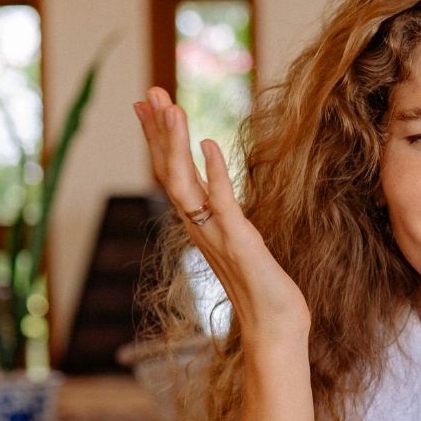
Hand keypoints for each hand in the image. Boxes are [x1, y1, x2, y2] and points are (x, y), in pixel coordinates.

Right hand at [133, 87, 310, 342]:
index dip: (159, 139)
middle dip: (158, 130)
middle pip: (168, 172)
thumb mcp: (240, 245)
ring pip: (184, 183)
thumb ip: (226, 219)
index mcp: (201, 226)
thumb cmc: (263, 292)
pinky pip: (221, 202)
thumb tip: (218, 195)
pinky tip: (209, 143)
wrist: (274, 329)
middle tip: (148, 91)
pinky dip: (215, 171)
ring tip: (169, 106)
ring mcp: (217, 235)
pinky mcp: (240, 243)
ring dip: (174, 144)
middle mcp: (201, 228)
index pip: (172, 174)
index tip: (146, 105)